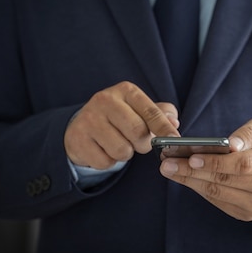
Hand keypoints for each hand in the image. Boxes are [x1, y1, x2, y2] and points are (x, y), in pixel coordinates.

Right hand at [64, 81, 179, 169]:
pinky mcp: (77, 139)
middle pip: (137, 132)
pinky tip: (103, 150)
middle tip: (138, 144)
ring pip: (122, 150)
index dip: (164, 128)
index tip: (174, 140)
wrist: (81, 126)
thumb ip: (160, 113)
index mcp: (125, 90)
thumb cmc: (118, 118)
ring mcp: (89, 119)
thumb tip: (174, 122)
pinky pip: (105, 162)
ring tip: (118, 144)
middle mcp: (105, 100)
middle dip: (143, 144)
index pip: (150, 111)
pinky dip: (108, 161)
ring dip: (124, 154)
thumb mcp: (139, 109)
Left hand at [159, 117, 251, 220]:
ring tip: (169, 168)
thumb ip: (249, 132)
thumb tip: (230, 144)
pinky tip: (184, 178)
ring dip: (189, 181)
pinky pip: (217, 202)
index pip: (243, 164)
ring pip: (217, 193)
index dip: (216, 162)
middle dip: (191, 171)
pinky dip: (198, 189)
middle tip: (166, 162)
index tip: (192, 158)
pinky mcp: (246, 214)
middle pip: (225, 180)